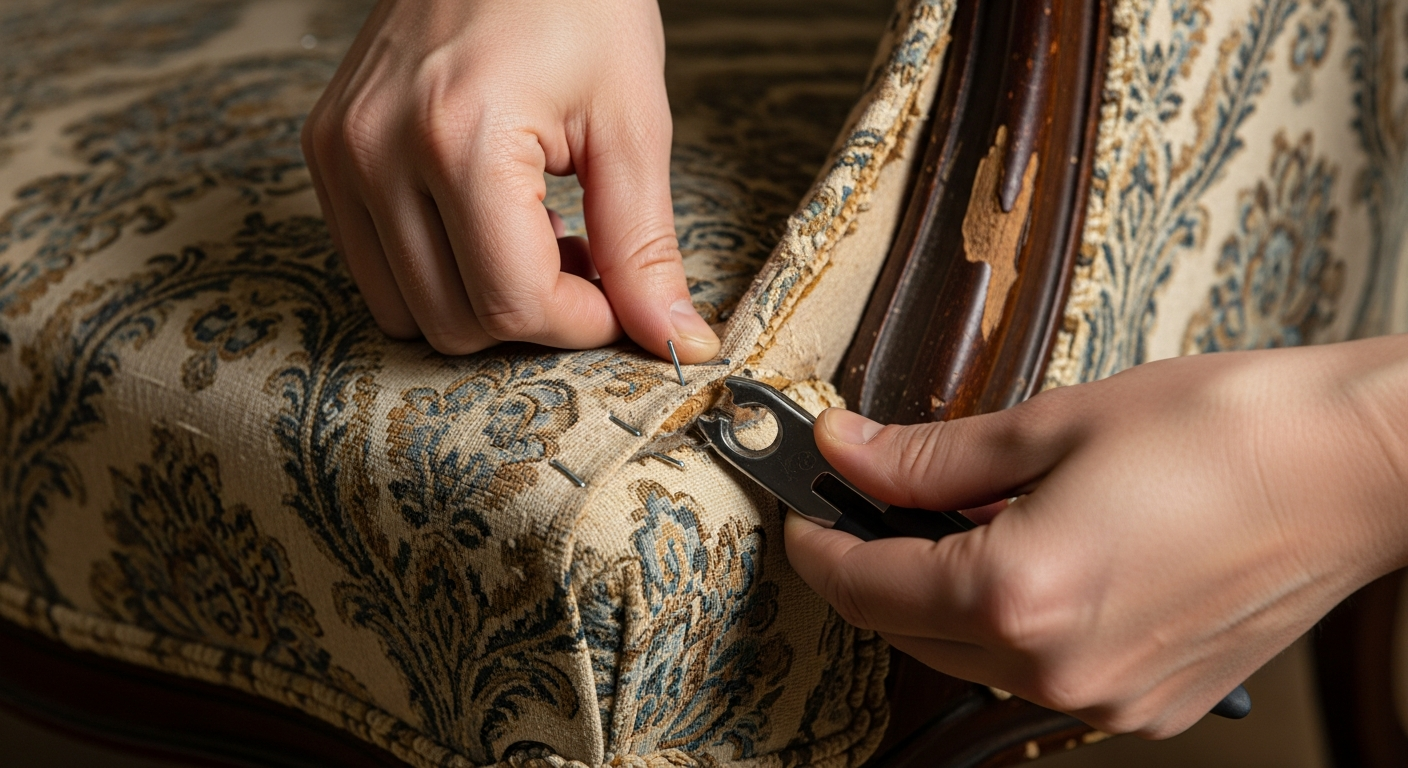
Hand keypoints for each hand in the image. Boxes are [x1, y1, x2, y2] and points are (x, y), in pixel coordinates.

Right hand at [301, 0, 719, 359]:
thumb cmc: (579, 2)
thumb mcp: (631, 122)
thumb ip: (644, 245)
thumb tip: (675, 339)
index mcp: (459, 139)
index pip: (512, 303)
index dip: (579, 322)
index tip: (617, 294)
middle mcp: (377, 151)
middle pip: (454, 322)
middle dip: (532, 312)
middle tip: (583, 256)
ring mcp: (340, 151)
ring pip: (404, 310)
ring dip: (479, 298)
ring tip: (536, 235)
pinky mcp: (326, 150)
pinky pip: (373, 267)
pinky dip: (436, 270)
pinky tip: (489, 220)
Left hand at [786, 337, 1407, 736]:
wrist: (1356, 469)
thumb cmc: (1226, 431)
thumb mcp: (1052, 424)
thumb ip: (931, 458)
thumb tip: (850, 452)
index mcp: (1019, 596)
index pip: (866, 586)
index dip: (819, 545)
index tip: (805, 513)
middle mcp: (1056, 669)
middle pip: (907, 631)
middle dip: (872, 571)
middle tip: (869, 505)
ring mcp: (1107, 699)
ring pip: (968, 658)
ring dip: (939, 599)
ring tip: (956, 526)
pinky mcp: (1148, 703)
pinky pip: (1038, 673)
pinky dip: (1009, 624)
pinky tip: (1030, 563)